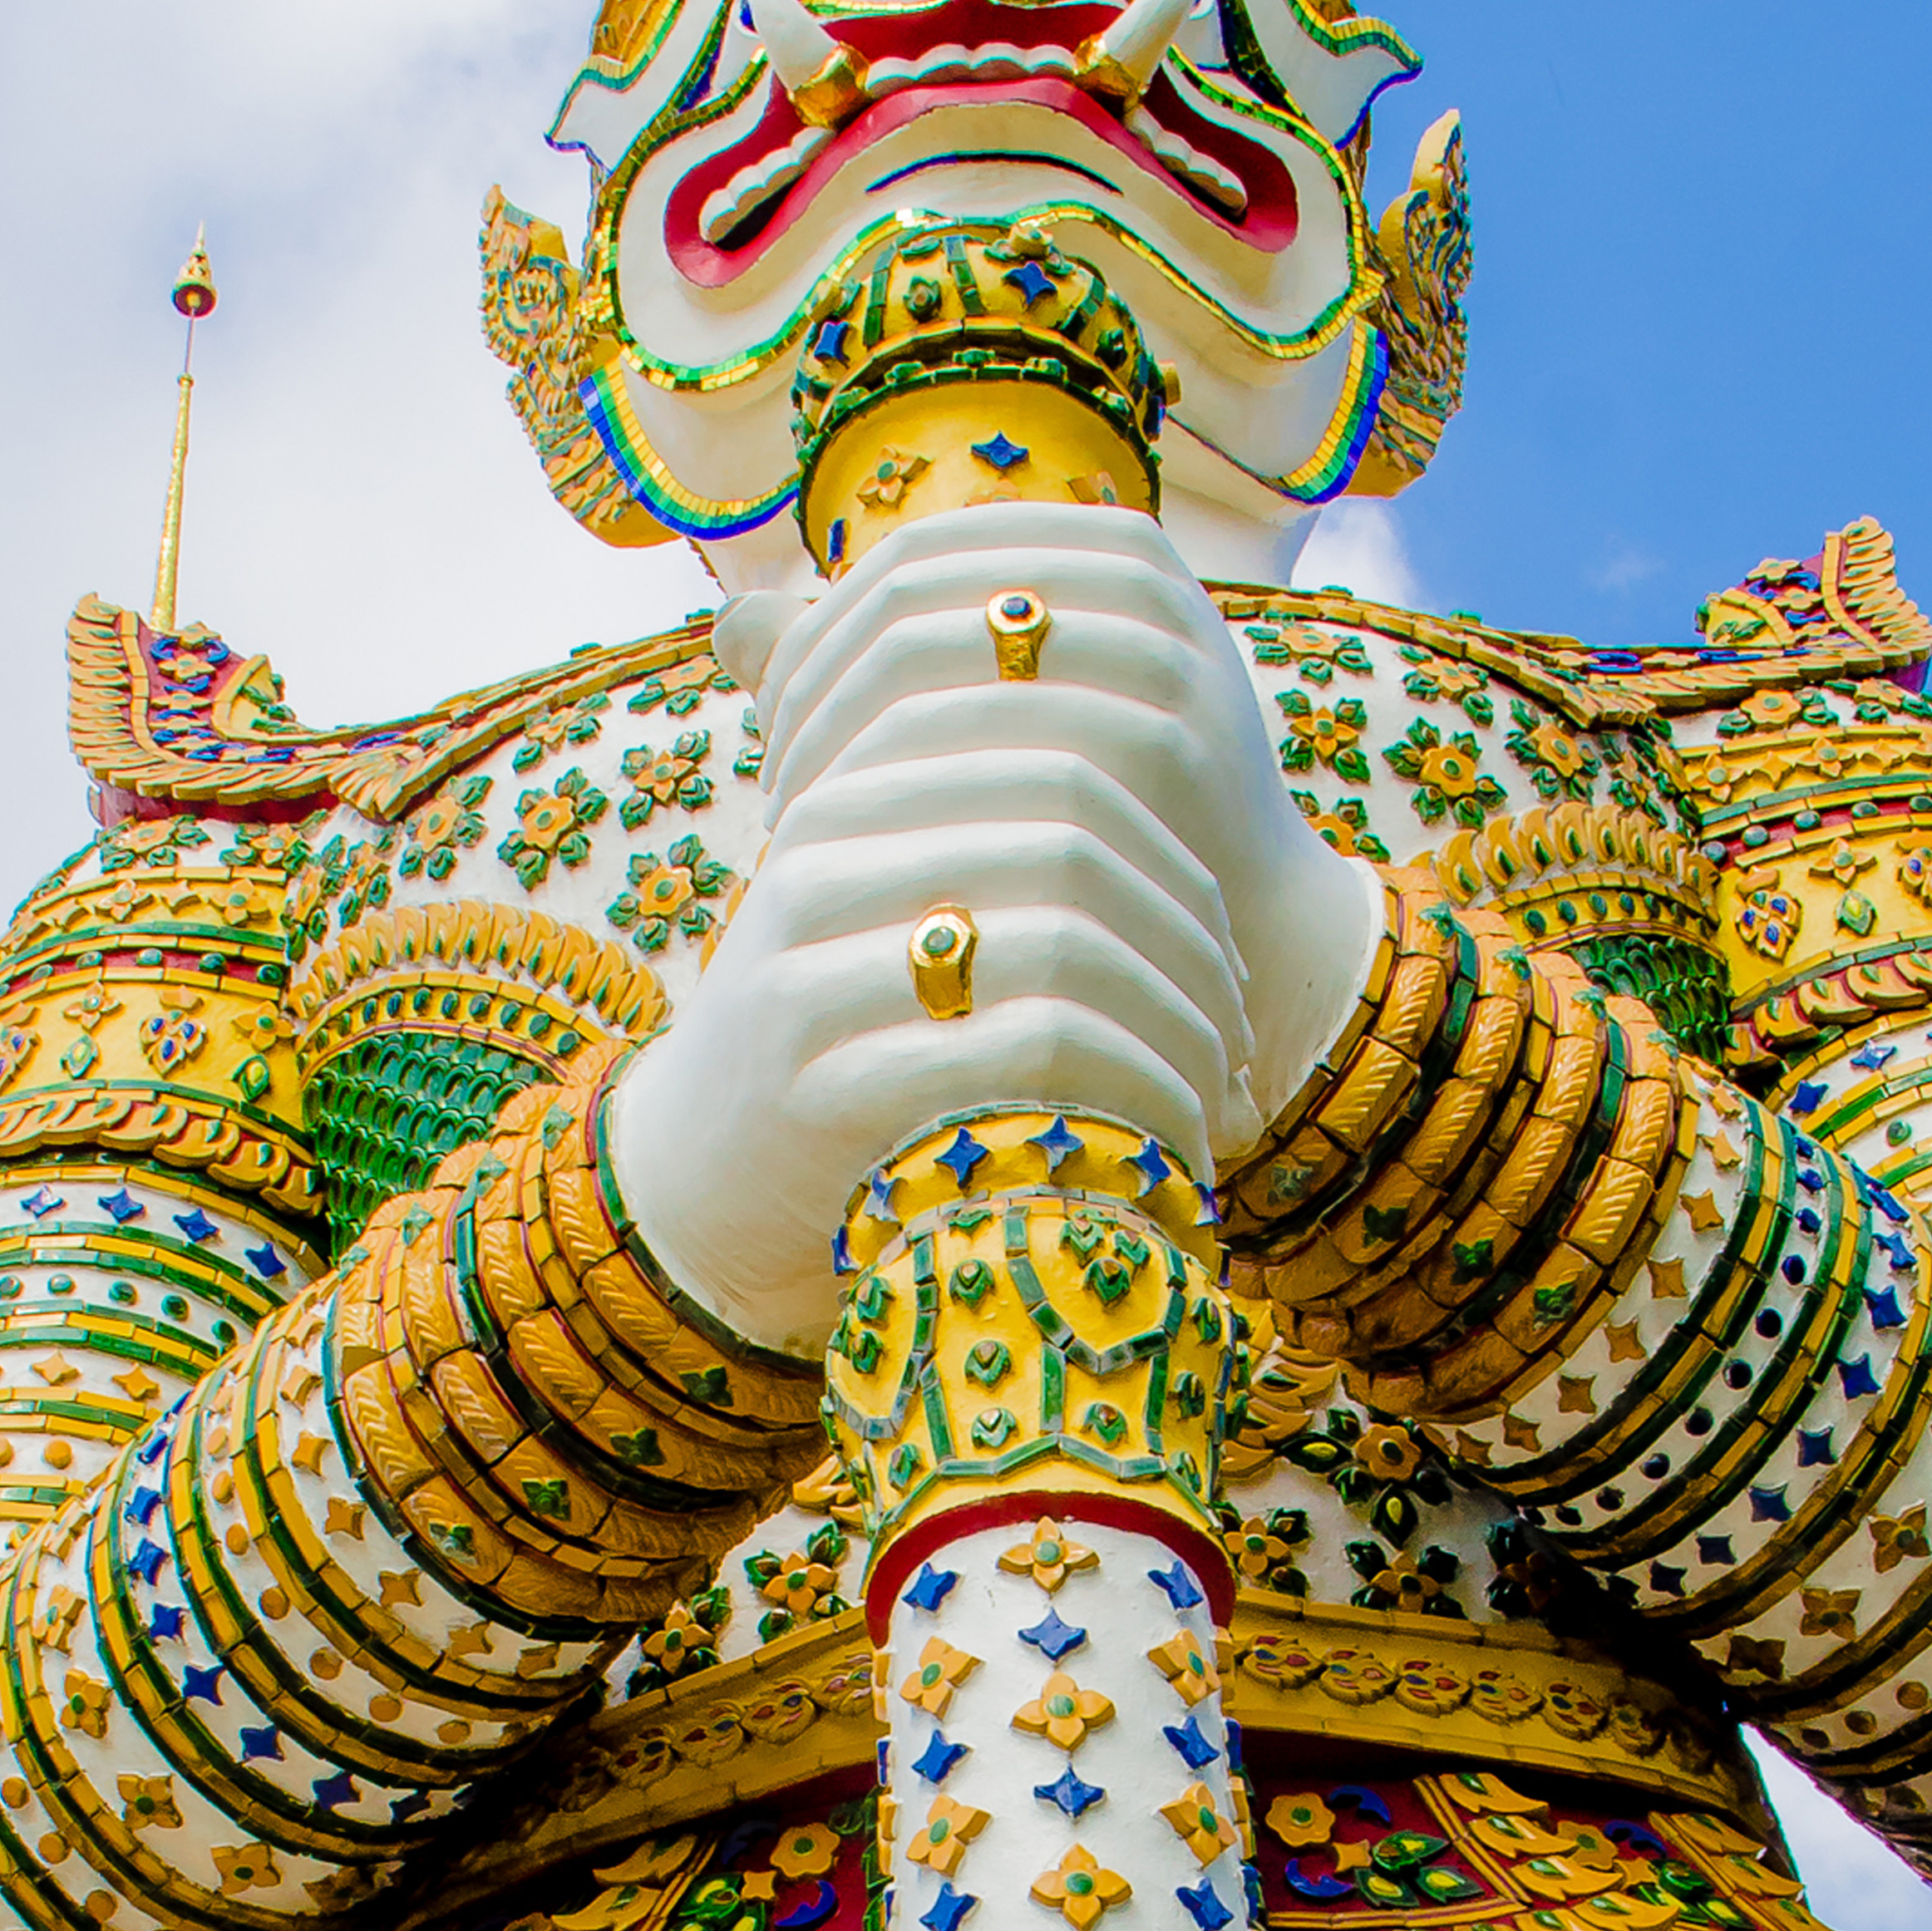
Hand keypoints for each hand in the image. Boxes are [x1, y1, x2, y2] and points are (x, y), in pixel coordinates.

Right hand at [603, 504, 1382, 1353]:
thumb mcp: (884, 914)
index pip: (1054, 765)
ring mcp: (812, 979)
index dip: (1169, 849)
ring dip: (1171, 1026)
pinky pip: (1025, 1057)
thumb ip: (982, 836)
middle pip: (1069, 852)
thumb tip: (1141, 745)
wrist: (695, 1185)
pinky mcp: (824, 1090)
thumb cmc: (833, 1043)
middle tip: (1236, 1021)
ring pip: (1062, 953)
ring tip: (1216, 1088)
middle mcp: (819, 871)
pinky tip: (1161, 1145)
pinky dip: (1123, 1096)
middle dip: (1184, 940)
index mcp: (845, 800)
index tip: (1225, 939)